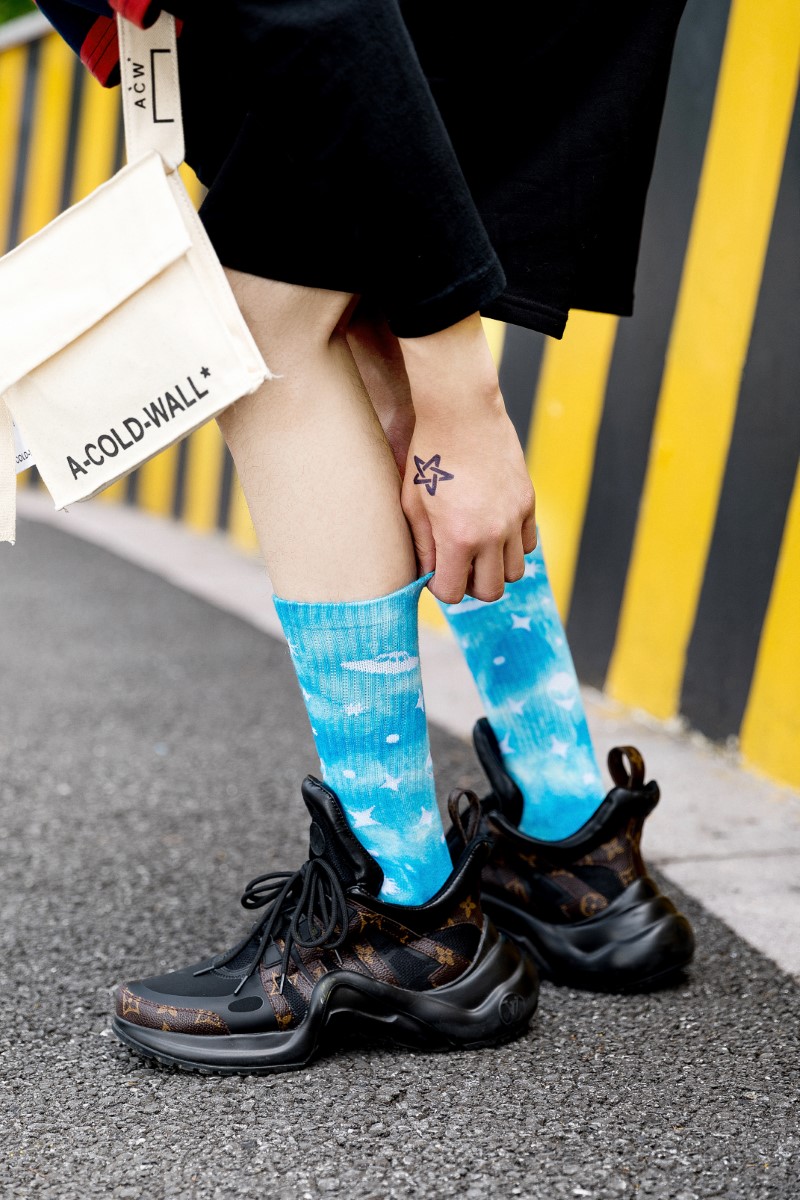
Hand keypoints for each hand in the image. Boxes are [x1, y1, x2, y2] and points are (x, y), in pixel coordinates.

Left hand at [401, 399, 535, 603]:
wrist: (461, 411)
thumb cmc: (429, 455)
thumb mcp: (412, 504)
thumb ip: (422, 546)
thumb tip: (428, 576)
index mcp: (458, 536)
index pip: (453, 592)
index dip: (440, 588)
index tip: (435, 571)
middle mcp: (492, 533)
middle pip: (491, 591)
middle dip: (471, 585)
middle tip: (457, 564)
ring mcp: (515, 517)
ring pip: (515, 572)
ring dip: (496, 569)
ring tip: (477, 549)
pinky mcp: (528, 502)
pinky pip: (529, 544)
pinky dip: (513, 547)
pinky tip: (494, 530)